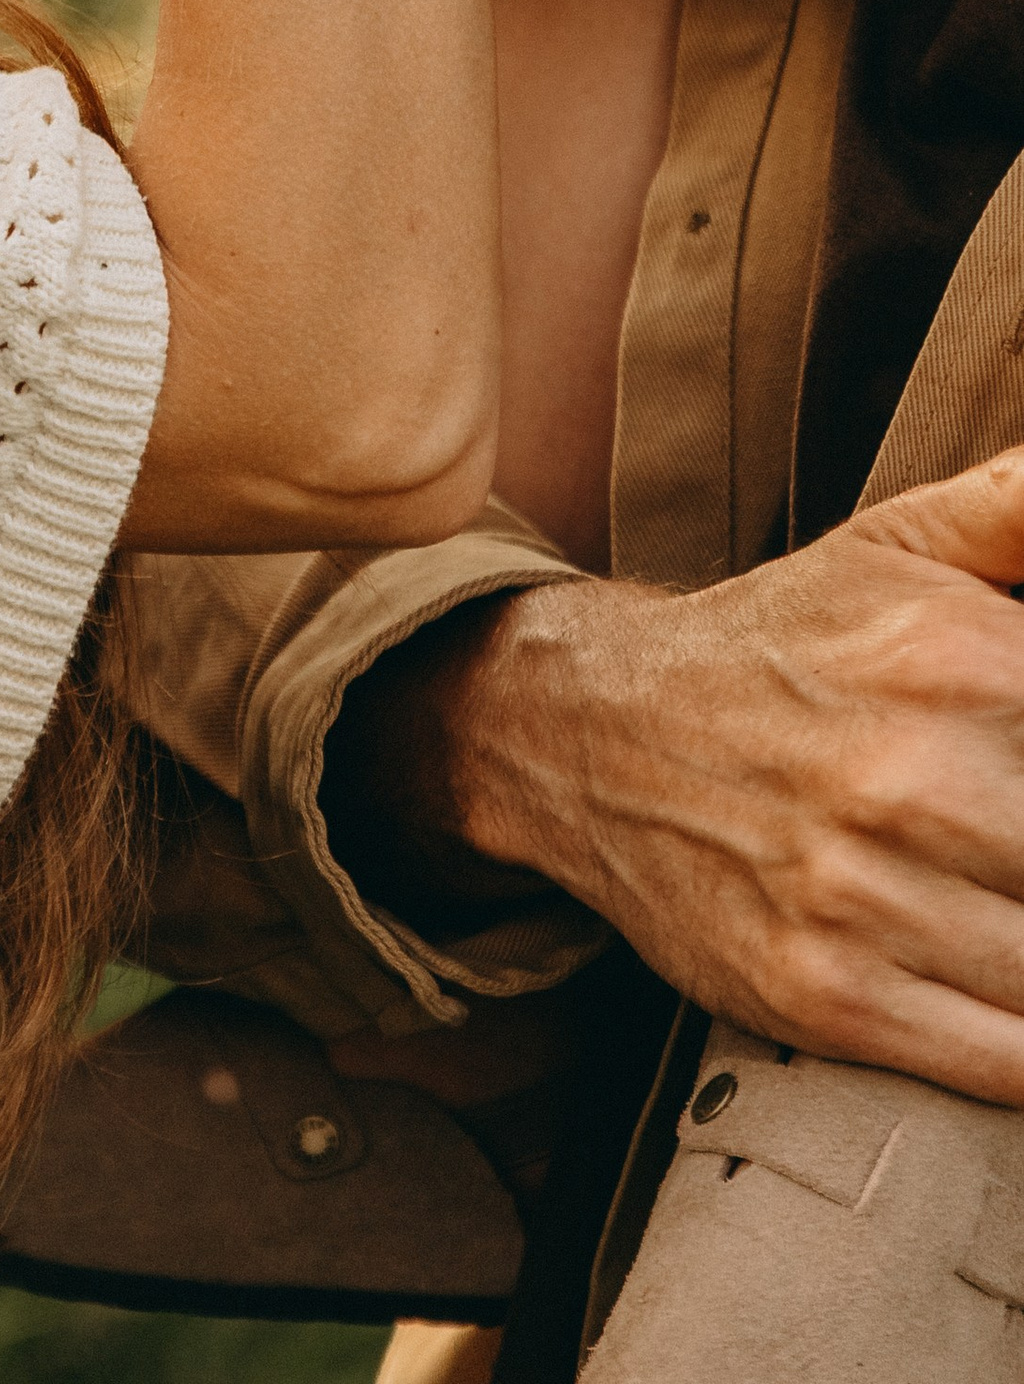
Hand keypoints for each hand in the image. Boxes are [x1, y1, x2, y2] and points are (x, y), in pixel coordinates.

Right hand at [390, 452, 1023, 1100]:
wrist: (593, 728)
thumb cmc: (780, 642)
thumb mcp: (900, 545)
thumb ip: (1019, 511)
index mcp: (957, 658)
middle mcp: (912, 778)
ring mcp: (863, 896)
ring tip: (1008, 896)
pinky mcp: (826, 993)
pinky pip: (1011, 1063)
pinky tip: (1006, 979)